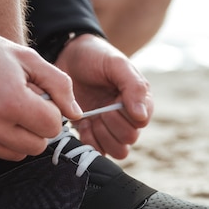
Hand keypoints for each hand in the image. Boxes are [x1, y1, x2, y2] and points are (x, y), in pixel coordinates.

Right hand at [0, 20, 82, 160]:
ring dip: (21, 136)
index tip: (38, 96)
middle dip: (38, 126)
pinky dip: (1, 139)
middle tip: (24, 103)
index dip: (51, 111)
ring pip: (19, 154)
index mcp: (12, 102)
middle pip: (38, 146)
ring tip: (7, 108)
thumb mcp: (28, 58)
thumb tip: (77, 115)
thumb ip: (59, 86)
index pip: (53, 127)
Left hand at [55, 34, 152, 158]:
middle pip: (129, 139)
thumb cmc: (95, 57)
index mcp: (139, 100)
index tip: (111, 100)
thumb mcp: (116, 64)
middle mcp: (128, 117)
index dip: (124, 115)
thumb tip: (141, 116)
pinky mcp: (93, 134)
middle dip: (111, 125)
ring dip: (101, 136)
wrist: (67, 56)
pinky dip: (90, 142)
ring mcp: (110, 127)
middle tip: (99, 109)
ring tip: (90, 118)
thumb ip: (134, 86)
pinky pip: (99, 152)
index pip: (141, 122)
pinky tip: (83, 125)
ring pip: (117, 150)